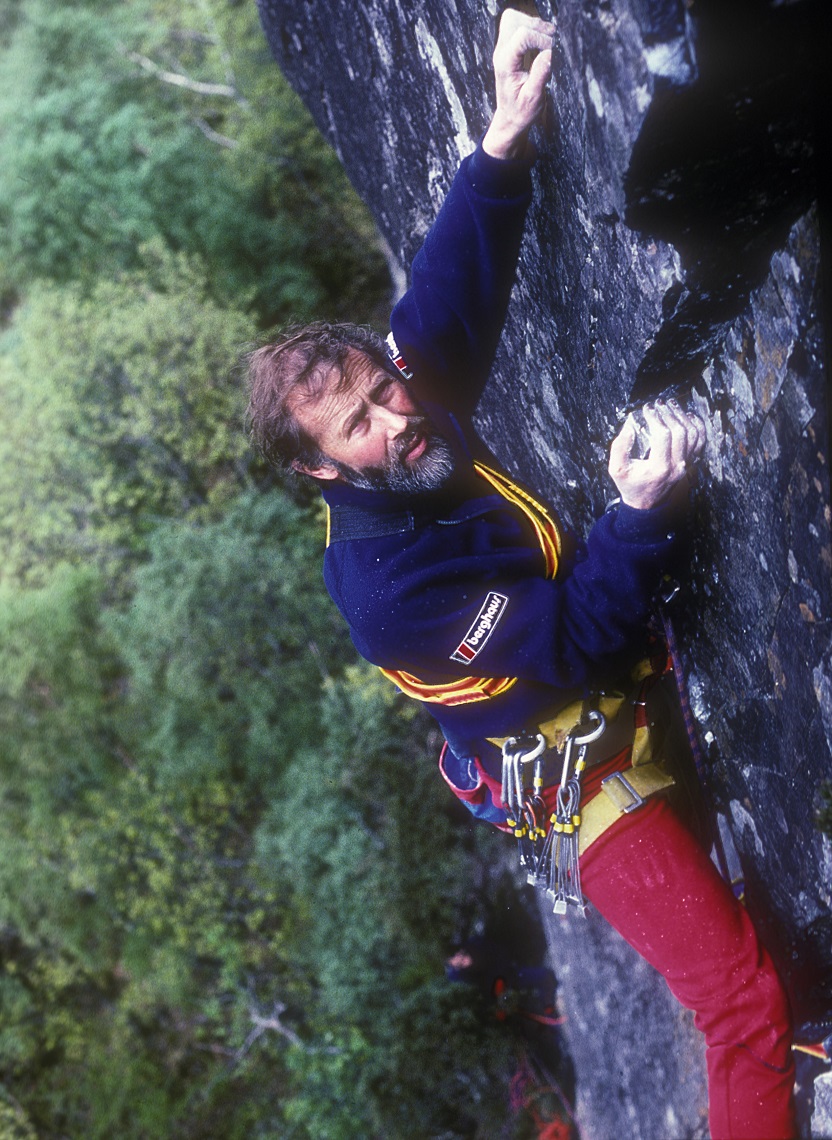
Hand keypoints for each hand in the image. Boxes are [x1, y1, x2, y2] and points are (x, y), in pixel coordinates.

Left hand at [482, 9, 555, 159]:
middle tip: (551, 41)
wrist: (510, 118)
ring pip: (513, 18)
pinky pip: (516, 25)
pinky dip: (531, 27)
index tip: (552, 52)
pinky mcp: (509, 47)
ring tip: (547, 40)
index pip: (522, 35)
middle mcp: (501, 52)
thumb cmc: (521, 111)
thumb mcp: (533, 98)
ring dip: (533, 24)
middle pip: (513, 19)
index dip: (542, 39)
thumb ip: (540, 74)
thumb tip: (550, 53)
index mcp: (505, 64)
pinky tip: (541, 41)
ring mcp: (503, 48)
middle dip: (536, 26)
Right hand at [608, 401, 704, 510]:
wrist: (645, 503)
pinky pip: (700, 441)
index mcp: (659, 468)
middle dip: (669, 413)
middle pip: (680, 431)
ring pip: (693, 434)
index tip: (647, 408)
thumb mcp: (617, 469)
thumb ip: (619, 447)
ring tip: (672, 405)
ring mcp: (685, 464)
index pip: (663, 435)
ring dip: (682, 416)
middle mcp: (676, 466)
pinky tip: (688, 415)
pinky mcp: (689, 462)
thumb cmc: (630, 485)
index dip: (655, 418)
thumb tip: (630, 426)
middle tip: (659, 403)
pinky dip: (697, 426)